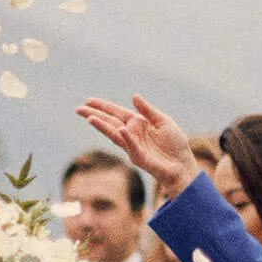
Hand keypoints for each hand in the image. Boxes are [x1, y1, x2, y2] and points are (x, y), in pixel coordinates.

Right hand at [77, 95, 200, 200]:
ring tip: (90, 118)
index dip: (103, 107)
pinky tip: (120, 129)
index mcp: (138, 123)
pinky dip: (127, 138)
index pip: (116, 112)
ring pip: (114, 134)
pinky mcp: (138, 157)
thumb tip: (134, 96)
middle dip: (94, 115)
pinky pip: (132, 146)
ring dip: (102, 126)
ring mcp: (133, 146)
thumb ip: (148, 110)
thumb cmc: (175, 144)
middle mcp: (132, 133)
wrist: (182, 165)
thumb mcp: (163, 122)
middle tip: (78, 109)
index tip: (89, 100)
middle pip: (110, 122)